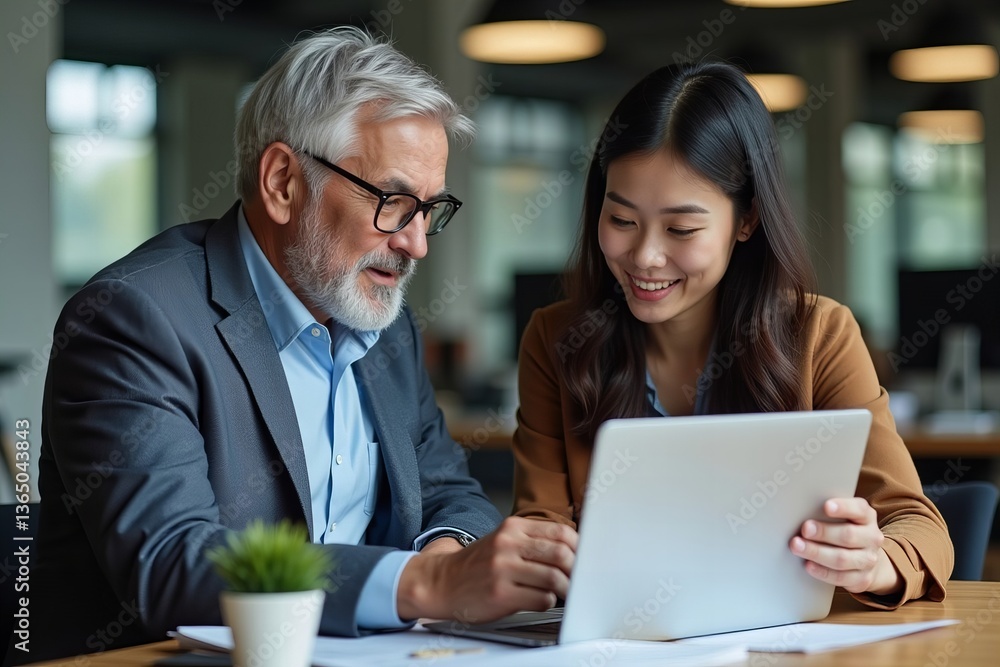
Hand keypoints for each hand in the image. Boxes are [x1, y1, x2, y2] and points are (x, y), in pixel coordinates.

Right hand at [397, 516, 576, 622]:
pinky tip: (540, 600)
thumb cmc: (479, 564)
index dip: (578, 548)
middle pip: (562, 554)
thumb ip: (534, 542)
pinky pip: (540, 599)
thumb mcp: (504, 541)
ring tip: (561, 592)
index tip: (583, 559)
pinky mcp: (500, 594)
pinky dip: (547, 602)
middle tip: (577, 579)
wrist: (442, 582)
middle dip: (576, 570)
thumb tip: (574, 551)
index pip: (562, 532)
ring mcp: (503, 569)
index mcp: (513, 528)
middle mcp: (508, 544)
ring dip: (564, 589)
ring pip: (554, 578)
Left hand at [790, 498, 901, 595]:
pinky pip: (840, 577)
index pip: (859, 509)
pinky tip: (808, 565)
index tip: (827, 506)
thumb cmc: (846, 530)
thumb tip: (802, 508)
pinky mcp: (862, 579)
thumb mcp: (843, 517)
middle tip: (805, 529)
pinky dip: (822, 571)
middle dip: (824, 532)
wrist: (865, 558)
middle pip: (848, 535)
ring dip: (817, 552)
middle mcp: (871, 538)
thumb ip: (827, 512)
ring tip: (797, 546)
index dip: (843, 507)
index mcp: (866, 517)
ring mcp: (868, 560)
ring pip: (842, 558)